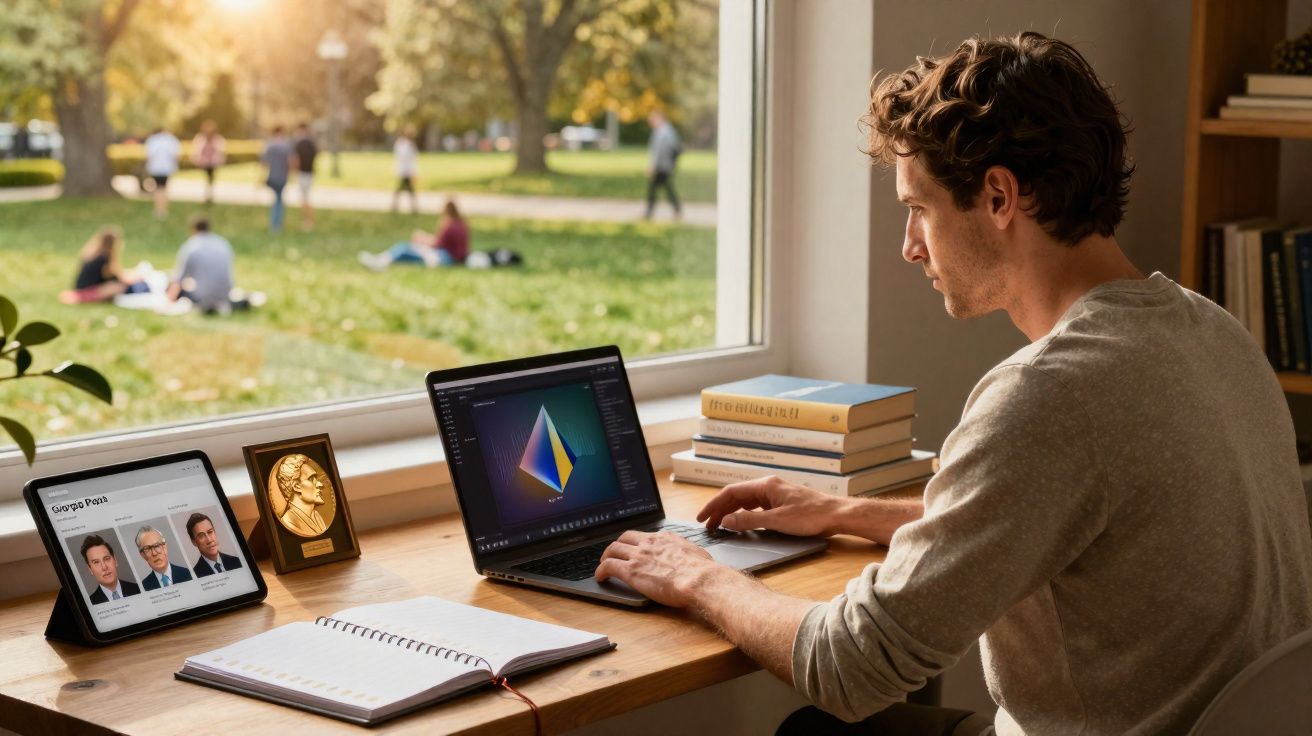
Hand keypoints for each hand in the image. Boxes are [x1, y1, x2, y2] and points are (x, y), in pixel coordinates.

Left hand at [594, 530, 723, 607]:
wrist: (699, 579)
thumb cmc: (703, 571)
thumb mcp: (696, 554)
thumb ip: (687, 552)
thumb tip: (690, 556)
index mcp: (665, 538)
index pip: (644, 535)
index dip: (636, 542)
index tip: (634, 547)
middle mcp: (649, 543)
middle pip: (625, 538)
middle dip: (617, 545)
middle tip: (614, 553)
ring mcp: (638, 555)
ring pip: (612, 549)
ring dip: (605, 556)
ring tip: (602, 564)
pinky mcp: (631, 571)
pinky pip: (608, 566)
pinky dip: (600, 571)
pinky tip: (600, 577)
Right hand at [697, 476, 848, 536]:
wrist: (837, 515)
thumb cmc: (811, 516)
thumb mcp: (777, 521)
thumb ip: (749, 520)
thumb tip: (726, 520)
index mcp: (765, 485)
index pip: (731, 492)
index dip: (714, 505)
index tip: (702, 517)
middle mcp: (768, 486)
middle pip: (737, 496)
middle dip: (720, 509)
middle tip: (707, 525)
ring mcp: (775, 494)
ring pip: (746, 501)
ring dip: (731, 512)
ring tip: (720, 525)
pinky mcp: (782, 503)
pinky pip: (756, 506)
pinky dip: (745, 514)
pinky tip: (741, 523)